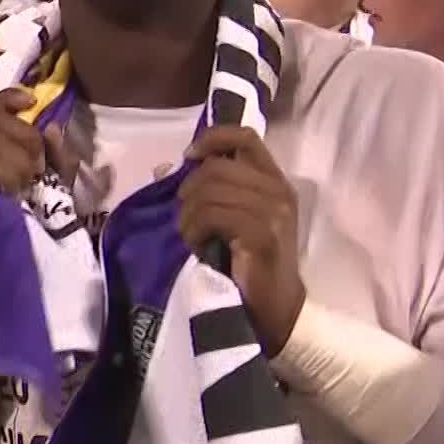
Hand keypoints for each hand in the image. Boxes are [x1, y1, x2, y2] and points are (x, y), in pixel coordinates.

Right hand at [0, 88, 81, 253]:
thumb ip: (58, 159)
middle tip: (36, 174)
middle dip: (27, 140)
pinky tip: (13, 191)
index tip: (30, 102)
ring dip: (19, 160)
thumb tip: (51, 126)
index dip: (8, 99)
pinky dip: (4, 170)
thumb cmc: (34, 232)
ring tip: (25, 189)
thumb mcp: (57, 190)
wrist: (11, 274)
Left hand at [176, 126, 304, 353]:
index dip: (213, 138)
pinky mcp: (261, 233)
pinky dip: (194, 229)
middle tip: (187, 220)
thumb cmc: (247, 263)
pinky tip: (197, 246)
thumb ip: (208, 189)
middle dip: (189, 191)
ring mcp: (274, 211)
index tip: (189, 156)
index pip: (246, 136)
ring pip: (210, 190)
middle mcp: (278, 190)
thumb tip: (165, 167)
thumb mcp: (228, 218)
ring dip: (189, 215)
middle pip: (217, 166)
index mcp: (273, 181)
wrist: (273, 307)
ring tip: (192, 237)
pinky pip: (212, 214)